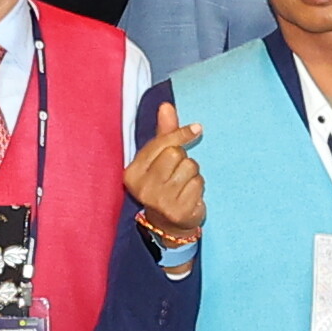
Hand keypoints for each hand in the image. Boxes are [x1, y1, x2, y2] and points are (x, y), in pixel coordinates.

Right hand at [122, 93, 207, 242]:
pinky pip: (198, 183)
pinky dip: (199, 186)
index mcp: (133, 172)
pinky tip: (189, 195)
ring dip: (193, 173)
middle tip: (178, 172)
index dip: (181, 134)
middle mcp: (143, 187)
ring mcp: (160, 201)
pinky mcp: (178, 211)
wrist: (168, 225)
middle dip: (184, 159)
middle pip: (176, 154)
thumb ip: (163, 133)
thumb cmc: (163, 184)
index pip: (161, 143)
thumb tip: (166, 106)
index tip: (197, 129)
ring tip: (183, 185)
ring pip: (190, 167)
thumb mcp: (158, 159)